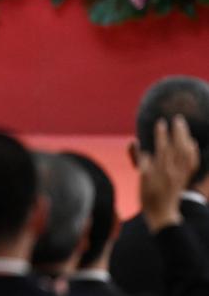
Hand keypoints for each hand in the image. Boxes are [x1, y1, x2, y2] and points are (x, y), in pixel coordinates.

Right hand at [139, 116, 198, 231]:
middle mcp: (173, 171)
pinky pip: (192, 162)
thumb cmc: (148, 199)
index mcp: (161, 171)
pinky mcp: (185, 178)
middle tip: (177, 119)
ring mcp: (181, 175)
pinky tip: (192, 143)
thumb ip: (142, 164)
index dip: (161, 135)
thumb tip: (142, 149)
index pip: (162, 148)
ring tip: (183, 126)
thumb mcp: (141, 182)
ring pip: (187, 153)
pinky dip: (193, 151)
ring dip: (186, 138)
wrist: (162, 215)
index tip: (160, 122)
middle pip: (178, 148)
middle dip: (178, 132)